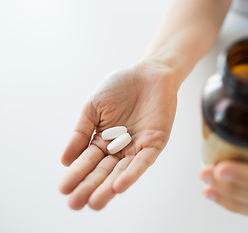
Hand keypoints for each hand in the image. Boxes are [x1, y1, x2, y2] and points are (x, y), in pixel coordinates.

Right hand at [59, 61, 177, 209]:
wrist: (148, 73)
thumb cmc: (119, 87)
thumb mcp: (93, 108)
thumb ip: (81, 132)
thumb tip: (64, 160)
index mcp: (103, 139)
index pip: (88, 160)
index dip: (76, 174)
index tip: (63, 188)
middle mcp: (119, 147)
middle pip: (103, 171)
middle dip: (90, 187)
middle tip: (75, 204)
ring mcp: (137, 146)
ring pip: (122, 171)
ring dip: (109, 187)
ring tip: (95, 203)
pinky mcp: (154, 143)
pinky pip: (143, 161)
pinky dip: (132, 173)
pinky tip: (119, 186)